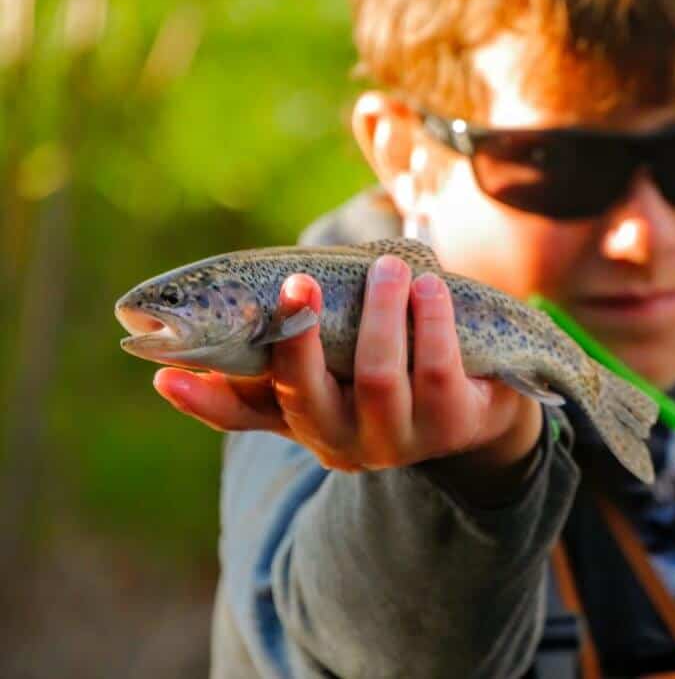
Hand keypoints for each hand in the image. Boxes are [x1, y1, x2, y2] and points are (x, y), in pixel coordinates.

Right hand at [154, 256, 542, 498]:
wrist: (478, 404)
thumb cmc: (392, 368)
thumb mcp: (338, 363)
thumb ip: (294, 347)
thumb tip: (240, 300)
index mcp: (304, 419)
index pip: (243, 416)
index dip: (205, 400)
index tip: (164, 374)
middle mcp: (342, 440)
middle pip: (305, 395)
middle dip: (298, 336)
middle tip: (296, 280)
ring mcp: (398, 440)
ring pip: (378, 377)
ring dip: (380, 313)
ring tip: (388, 268)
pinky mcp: (451, 425)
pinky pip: (436, 369)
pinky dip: (431, 320)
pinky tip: (429, 286)